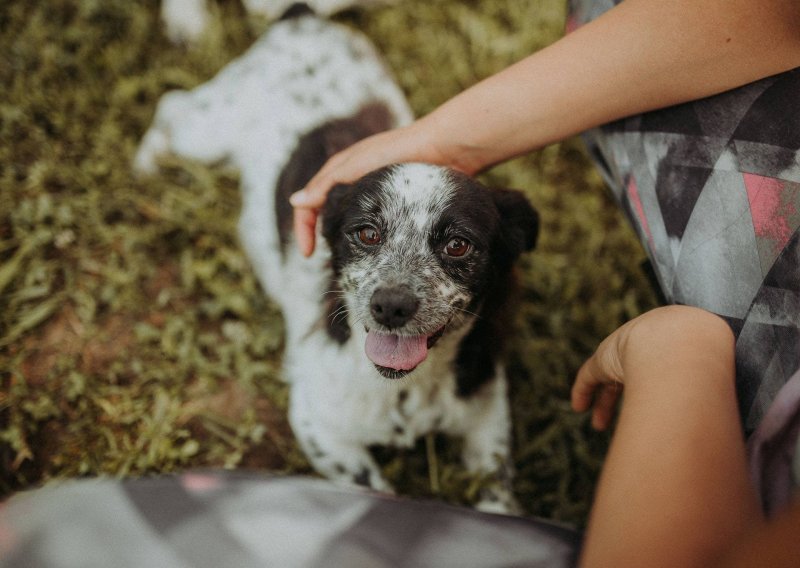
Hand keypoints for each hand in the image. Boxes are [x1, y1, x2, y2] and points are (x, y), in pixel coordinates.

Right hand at [289, 121, 450, 256]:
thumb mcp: (358, 166)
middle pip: (325, 212)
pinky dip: (363, 235)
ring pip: (346, 218)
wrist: (444, 149)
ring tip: (343, 257)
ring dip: (340, 236)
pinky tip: (369, 248)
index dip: (305, 228)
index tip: (309, 253)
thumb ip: (328, 184)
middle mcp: (352, 180)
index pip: (309, 203)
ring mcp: (371, 191)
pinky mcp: (391, 201)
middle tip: (323, 257)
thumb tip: (296, 202)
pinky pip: (370, 221)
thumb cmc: (401, 151)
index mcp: (339, 169)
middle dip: (319, 234)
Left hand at [571, 306, 734, 430]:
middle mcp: (650, 346)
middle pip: (635, 374)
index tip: (655, 408)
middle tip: (628, 418)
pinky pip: (590, 375)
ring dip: (605, 402)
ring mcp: (627, 350)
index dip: (655, 390)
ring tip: (599, 425)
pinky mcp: (604, 358)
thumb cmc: (705, 362)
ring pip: (611, 378)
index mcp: (677, 348)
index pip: (660, 370)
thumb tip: (720, 431)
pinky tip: (579, 407)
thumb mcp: (711, 375)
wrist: (684, 342)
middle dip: (629, 397)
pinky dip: (584, 391)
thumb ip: (713, 397)